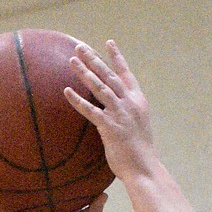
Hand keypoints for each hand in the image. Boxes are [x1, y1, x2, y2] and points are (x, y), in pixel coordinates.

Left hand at [65, 39, 156, 183]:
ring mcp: (120, 114)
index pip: (125, 74)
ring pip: (100, 87)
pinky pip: (90, 111)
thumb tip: (118, 107)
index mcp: (138, 101)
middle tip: (79, 47)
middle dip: (93, 59)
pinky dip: (78, 100)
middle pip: (108, 75)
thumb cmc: (140, 151)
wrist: (144, 169)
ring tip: (72, 60)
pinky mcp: (110, 127)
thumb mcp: (138, 125)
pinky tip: (66, 91)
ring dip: (84, 72)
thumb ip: (128, 112)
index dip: (116, 58)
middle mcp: (130, 103)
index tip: (108, 42)